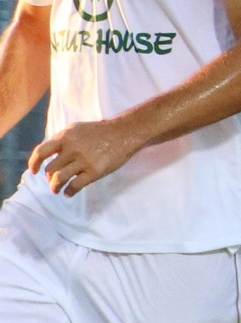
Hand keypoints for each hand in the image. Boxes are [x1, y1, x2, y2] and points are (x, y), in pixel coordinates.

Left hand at [29, 118, 145, 195]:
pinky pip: (76, 185)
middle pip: (51, 168)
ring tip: (56, 190)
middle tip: (52, 181)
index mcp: (65, 137)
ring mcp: (84, 160)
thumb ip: (61, 140)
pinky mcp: (95, 171)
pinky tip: (68, 193)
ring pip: (60, 178)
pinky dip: (69, 192)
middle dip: (49, 177)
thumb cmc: (100, 131)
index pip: (41, 152)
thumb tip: (47, 155)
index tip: (34, 171)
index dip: (34, 163)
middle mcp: (72, 149)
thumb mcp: (76, 129)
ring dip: (55, 187)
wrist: (125, 133)